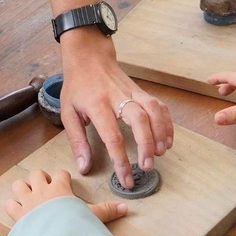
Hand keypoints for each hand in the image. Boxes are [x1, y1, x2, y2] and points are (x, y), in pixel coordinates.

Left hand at [4, 168, 128, 225]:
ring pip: (19, 185)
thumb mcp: (92, 217)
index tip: (65, 186)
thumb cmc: (74, 225)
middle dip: (40, 180)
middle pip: (37, 174)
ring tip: (30, 199)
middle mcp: (42, 190)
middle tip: (46, 191)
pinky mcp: (17, 214)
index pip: (60, 174)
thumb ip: (107, 211)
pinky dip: (13, 207)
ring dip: (23, 190)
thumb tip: (126, 208)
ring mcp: (27, 201)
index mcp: (60, 188)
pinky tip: (19, 213)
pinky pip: (9, 204)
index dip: (62, 179)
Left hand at [57, 27, 173, 188]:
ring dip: (160, 133)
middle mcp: (118, 97)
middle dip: (146, 145)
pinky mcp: (141, 91)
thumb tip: (84, 167)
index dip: (121, 160)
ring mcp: (132, 92)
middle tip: (147, 166)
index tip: (126, 178)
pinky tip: (166, 139)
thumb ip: (77, 141)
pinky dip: (167, 122)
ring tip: (160, 153)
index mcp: (97, 105)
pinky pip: (159, 106)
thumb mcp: (68, 112)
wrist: (88, 57)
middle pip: (139, 120)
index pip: (112, 136)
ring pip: (153, 110)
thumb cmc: (77, 87)